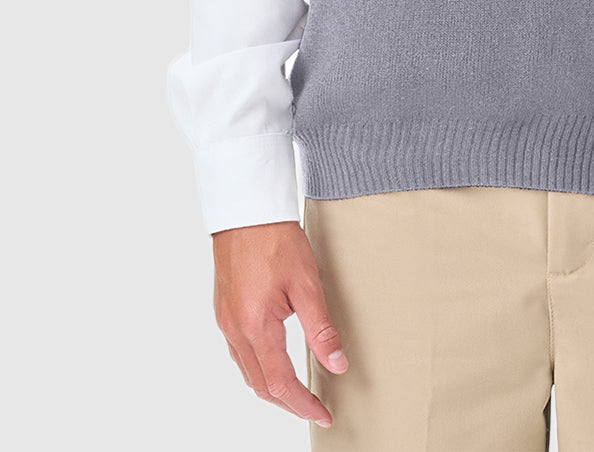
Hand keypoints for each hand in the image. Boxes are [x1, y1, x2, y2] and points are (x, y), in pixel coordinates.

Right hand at [212, 219, 348, 428]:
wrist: (246, 209)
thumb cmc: (275, 239)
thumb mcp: (307, 283)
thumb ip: (321, 329)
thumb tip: (337, 364)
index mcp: (256, 327)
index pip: (281, 383)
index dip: (303, 404)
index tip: (324, 414)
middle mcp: (235, 329)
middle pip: (260, 385)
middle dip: (288, 402)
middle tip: (315, 408)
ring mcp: (226, 320)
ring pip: (247, 371)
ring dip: (272, 387)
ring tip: (299, 391)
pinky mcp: (225, 309)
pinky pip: (239, 352)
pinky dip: (259, 367)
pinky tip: (274, 360)